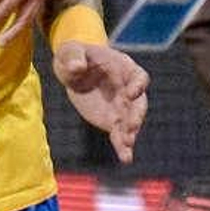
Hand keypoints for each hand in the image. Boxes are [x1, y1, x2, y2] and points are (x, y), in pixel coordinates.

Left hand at [53, 39, 149, 163]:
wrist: (73, 70)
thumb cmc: (74, 56)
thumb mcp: (70, 52)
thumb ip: (73, 57)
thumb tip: (76, 67)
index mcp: (123, 68)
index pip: (138, 76)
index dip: (138, 85)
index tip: (131, 94)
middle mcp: (128, 88)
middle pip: (139, 103)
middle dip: (137, 115)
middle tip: (132, 127)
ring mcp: (122, 106)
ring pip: (131, 122)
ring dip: (131, 134)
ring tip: (127, 147)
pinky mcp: (112, 121)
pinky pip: (120, 135)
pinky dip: (123, 146)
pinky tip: (125, 159)